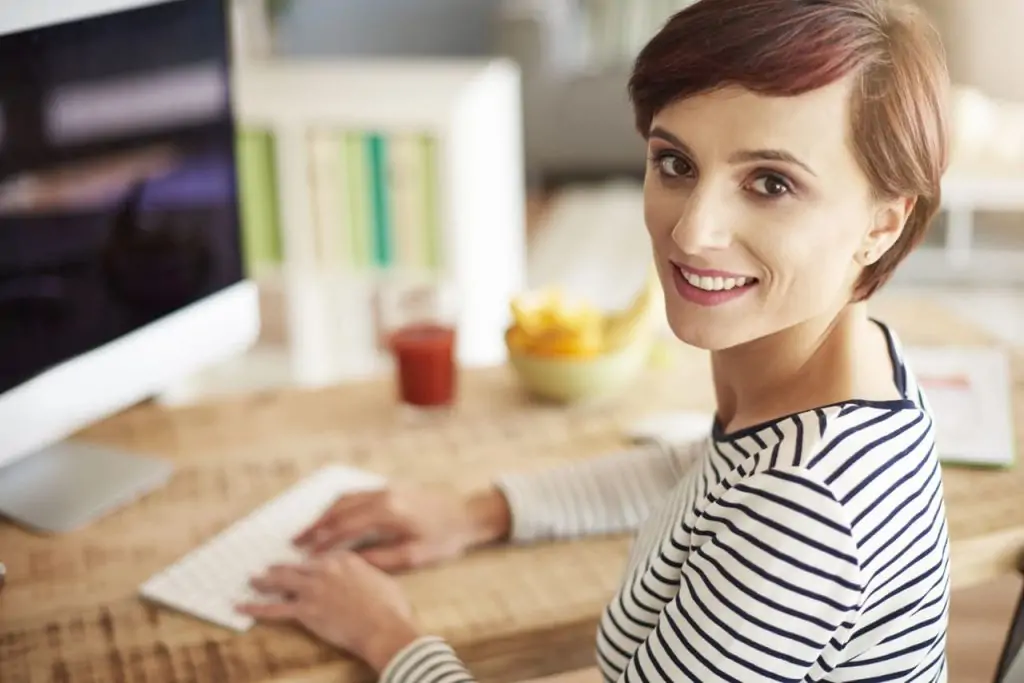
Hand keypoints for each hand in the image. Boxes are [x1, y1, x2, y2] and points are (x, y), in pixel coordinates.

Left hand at [236, 552, 419, 672]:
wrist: (383, 627)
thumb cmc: (390, 606)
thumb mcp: (381, 578)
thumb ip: (366, 572)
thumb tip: (364, 576)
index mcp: (344, 559)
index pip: (319, 557)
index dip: (308, 563)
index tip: (302, 565)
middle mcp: (325, 568)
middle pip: (296, 566)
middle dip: (280, 568)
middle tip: (268, 568)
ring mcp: (312, 589)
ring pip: (280, 581)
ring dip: (264, 580)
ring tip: (252, 580)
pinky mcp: (304, 611)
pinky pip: (274, 609)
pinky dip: (255, 608)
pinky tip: (241, 606)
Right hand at [292, 485, 510, 571]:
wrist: (466, 515)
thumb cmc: (444, 539)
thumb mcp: (414, 555)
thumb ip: (380, 558)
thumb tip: (349, 561)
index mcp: (388, 511)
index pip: (346, 525)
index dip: (324, 540)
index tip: (307, 553)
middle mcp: (383, 494)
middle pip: (340, 508)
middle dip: (316, 525)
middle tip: (296, 540)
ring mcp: (386, 488)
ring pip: (345, 498)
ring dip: (324, 514)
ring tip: (307, 531)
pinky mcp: (390, 488)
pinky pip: (356, 495)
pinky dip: (338, 506)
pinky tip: (330, 518)